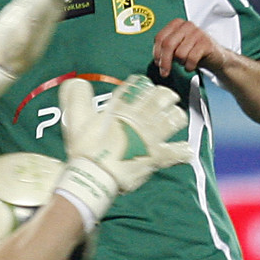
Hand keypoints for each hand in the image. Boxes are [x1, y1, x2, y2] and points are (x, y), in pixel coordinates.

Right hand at [54, 75, 189, 225]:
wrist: (94, 178)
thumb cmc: (85, 150)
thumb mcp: (75, 120)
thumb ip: (76, 97)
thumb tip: (77, 82)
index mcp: (121, 108)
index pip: (138, 85)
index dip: (141, 84)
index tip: (141, 89)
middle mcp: (140, 118)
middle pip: (162, 96)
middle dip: (164, 96)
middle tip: (162, 101)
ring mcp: (151, 137)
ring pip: (175, 118)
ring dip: (176, 116)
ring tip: (173, 119)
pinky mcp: (157, 156)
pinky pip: (178, 151)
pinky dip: (182, 150)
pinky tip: (184, 149)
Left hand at [153, 18, 228, 77]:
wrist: (215, 56)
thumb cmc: (194, 51)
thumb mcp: (177, 47)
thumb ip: (166, 49)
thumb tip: (157, 61)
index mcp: (177, 24)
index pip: (160, 37)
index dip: (156, 53)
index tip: (158, 64)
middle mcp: (187, 25)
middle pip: (168, 45)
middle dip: (164, 62)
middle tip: (164, 73)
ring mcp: (197, 33)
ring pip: (180, 53)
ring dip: (181, 62)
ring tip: (186, 62)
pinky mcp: (206, 43)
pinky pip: (191, 58)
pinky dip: (189, 66)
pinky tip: (191, 66)